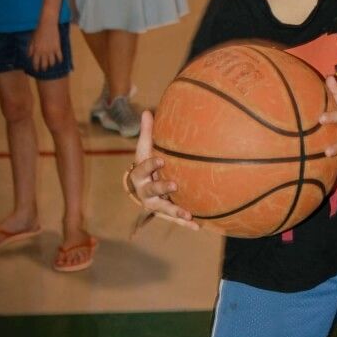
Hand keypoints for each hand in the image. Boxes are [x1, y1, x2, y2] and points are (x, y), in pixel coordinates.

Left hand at [29, 21, 61, 71]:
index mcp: (36, 50)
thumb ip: (30, 49)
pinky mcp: (57, 48)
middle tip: (44, 69)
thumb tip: (29, 56)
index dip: (36, 67)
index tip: (36, 70)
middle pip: (44, 64)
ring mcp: (51, 50)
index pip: (36, 62)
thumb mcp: (32, 40)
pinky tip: (59, 61)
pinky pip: (59, 57)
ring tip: (51, 64)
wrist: (47, 25)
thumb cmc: (38, 31)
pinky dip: (59, 60)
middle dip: (44, 67)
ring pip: (52, 62)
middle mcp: (43, 52)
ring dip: (51, 64)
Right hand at [123, 110, 198, 229]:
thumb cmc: (146, 164)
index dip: (151, 164)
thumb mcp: (144, 149)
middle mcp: (144, 191)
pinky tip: (197, 226)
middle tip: (174, 185)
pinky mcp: (164, 212)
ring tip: (187, 213)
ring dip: (175, 211)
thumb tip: (146, 110)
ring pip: (163, 208)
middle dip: (162, 187)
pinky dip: (185, 223)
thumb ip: (146, 132)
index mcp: (139, 173)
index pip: (143, 167)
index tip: (161, 160)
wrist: (139, 187)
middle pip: (152, 190)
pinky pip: (174, 219)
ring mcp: (154, 204)